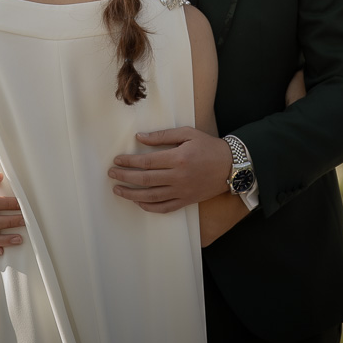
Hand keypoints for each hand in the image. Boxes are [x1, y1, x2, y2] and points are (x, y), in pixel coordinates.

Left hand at [109, 127, 232, 212]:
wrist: (230, 166)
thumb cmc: (208, 146)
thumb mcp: (187, 134)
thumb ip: (162, 136)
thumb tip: (140, 137)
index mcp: (178, 158)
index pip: (146, 162)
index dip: (129, 162)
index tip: (116, 160)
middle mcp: (178, 177)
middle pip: (145, 180)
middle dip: (125, 177)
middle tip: (111, 174)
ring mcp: (182, 191)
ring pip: (151, 196)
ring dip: (131, 194)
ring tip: (118, 190)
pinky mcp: (186, 201)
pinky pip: (164, 208)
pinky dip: (149, 207)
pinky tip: (138, 202)